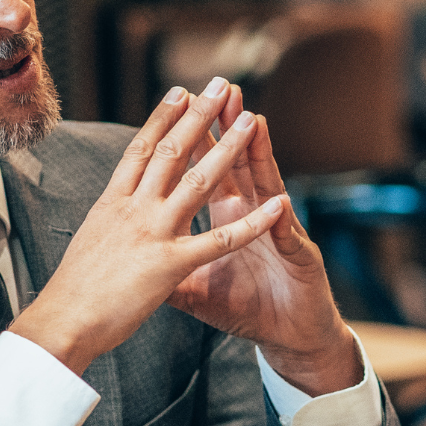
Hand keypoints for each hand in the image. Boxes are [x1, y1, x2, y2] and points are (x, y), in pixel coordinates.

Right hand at [11, 81, 288, 375]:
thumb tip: (110, 213)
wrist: (62, 322)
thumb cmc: (71, 293)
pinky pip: (221, 240)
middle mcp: (132, 210)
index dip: (162, 118)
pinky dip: (253, 223)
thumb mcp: (89, 244)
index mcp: (111, 204)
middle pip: (170, 152)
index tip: (180, 92)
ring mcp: (152, 233)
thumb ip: (109, 224)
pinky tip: (278, 205)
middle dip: (198, 116)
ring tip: (251, 120)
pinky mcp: (171, 265)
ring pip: (198, 182)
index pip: (139, 150)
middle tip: (221, 85)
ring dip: (228, 149)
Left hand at [168, 85, 359, 395]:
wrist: (290, 335)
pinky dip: (282, 223)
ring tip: (254, 122)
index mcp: (227, 217)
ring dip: (260, 155)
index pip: (206, 169)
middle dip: (227, 127)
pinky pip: (288, 239)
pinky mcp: (301, 259)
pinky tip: (281, 204)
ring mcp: (280, 233)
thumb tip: (125, 258)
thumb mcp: (197, 288)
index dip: (195, 140)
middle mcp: (255, 215)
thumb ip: (166, 268)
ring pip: (268, 187)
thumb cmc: (249, 307)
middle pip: (238, 164)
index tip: (179, 107)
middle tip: (220, 89)